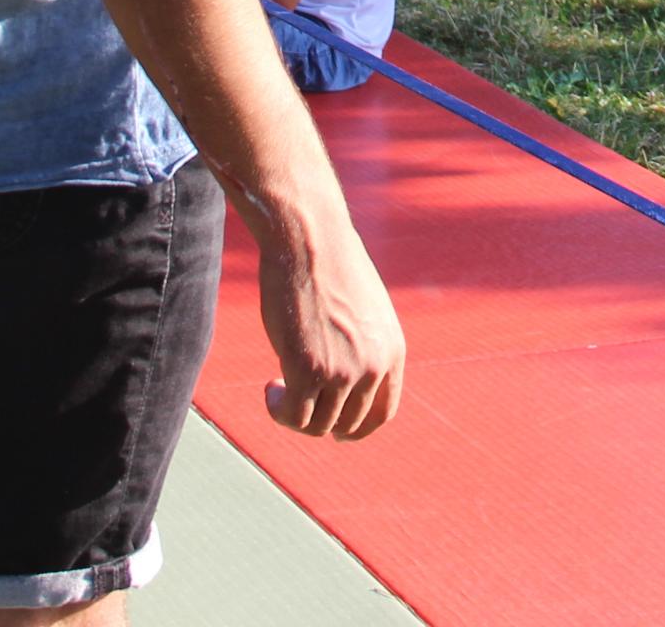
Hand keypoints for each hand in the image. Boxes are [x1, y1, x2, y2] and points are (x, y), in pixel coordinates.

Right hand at [257, 210, 405, 439]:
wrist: (309, 238)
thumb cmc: (330, 265)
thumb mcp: (363, 309)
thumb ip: (362, 345)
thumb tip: (343, 380)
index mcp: (392, 351)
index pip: (382, 413)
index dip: (356, 427)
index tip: (334, 425)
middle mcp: (373, 366)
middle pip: (348, 425)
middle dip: (321, 421)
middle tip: (295, 397)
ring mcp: (341, 371)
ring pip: (318, 426)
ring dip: (295, 415)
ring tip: (279, 388)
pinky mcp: (307, 369)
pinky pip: (293, 416)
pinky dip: (280, 411)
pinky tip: (272, 388)